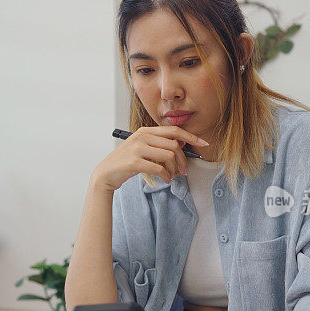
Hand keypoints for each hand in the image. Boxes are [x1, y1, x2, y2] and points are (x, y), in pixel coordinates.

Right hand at [91, 126, 208, 192]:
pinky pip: (159, 168)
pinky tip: (166, 180)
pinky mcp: (134, 162)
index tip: (203, 144)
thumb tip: (181, 144)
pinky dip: (166, 176)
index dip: (191, 136)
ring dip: (174, 169)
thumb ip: (158, 144)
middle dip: (183, 159)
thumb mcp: (141, 148)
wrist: (106, 174)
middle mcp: (141, 136)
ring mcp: (137, 148)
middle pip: (174, 145)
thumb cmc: (126, 162)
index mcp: (145, 131)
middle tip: (183, 170)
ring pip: (169, 156)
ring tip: (172, 176)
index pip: (173, 130)